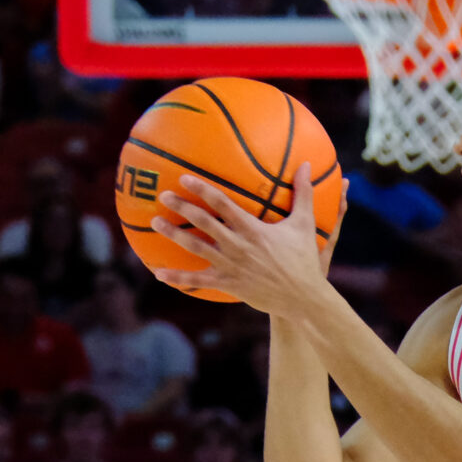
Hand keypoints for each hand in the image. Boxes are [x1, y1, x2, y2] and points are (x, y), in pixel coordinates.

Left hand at [150, 162, 344, 314]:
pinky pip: (198, 281)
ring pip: (196, 248)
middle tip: (163, 195)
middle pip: (204, 222)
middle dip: (182, 207)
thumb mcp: (305, 224)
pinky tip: (158, 273)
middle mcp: (238, 246)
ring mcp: (230, 266)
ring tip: (155, 222)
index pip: (223, 204)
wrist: (302, 297)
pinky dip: (177, 277)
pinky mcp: (227, 285)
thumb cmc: (304, 259)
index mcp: (253, 229)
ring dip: (173, 235)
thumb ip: (304, 193)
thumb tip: (306, 164)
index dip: (203, 189)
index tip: (184, 178)